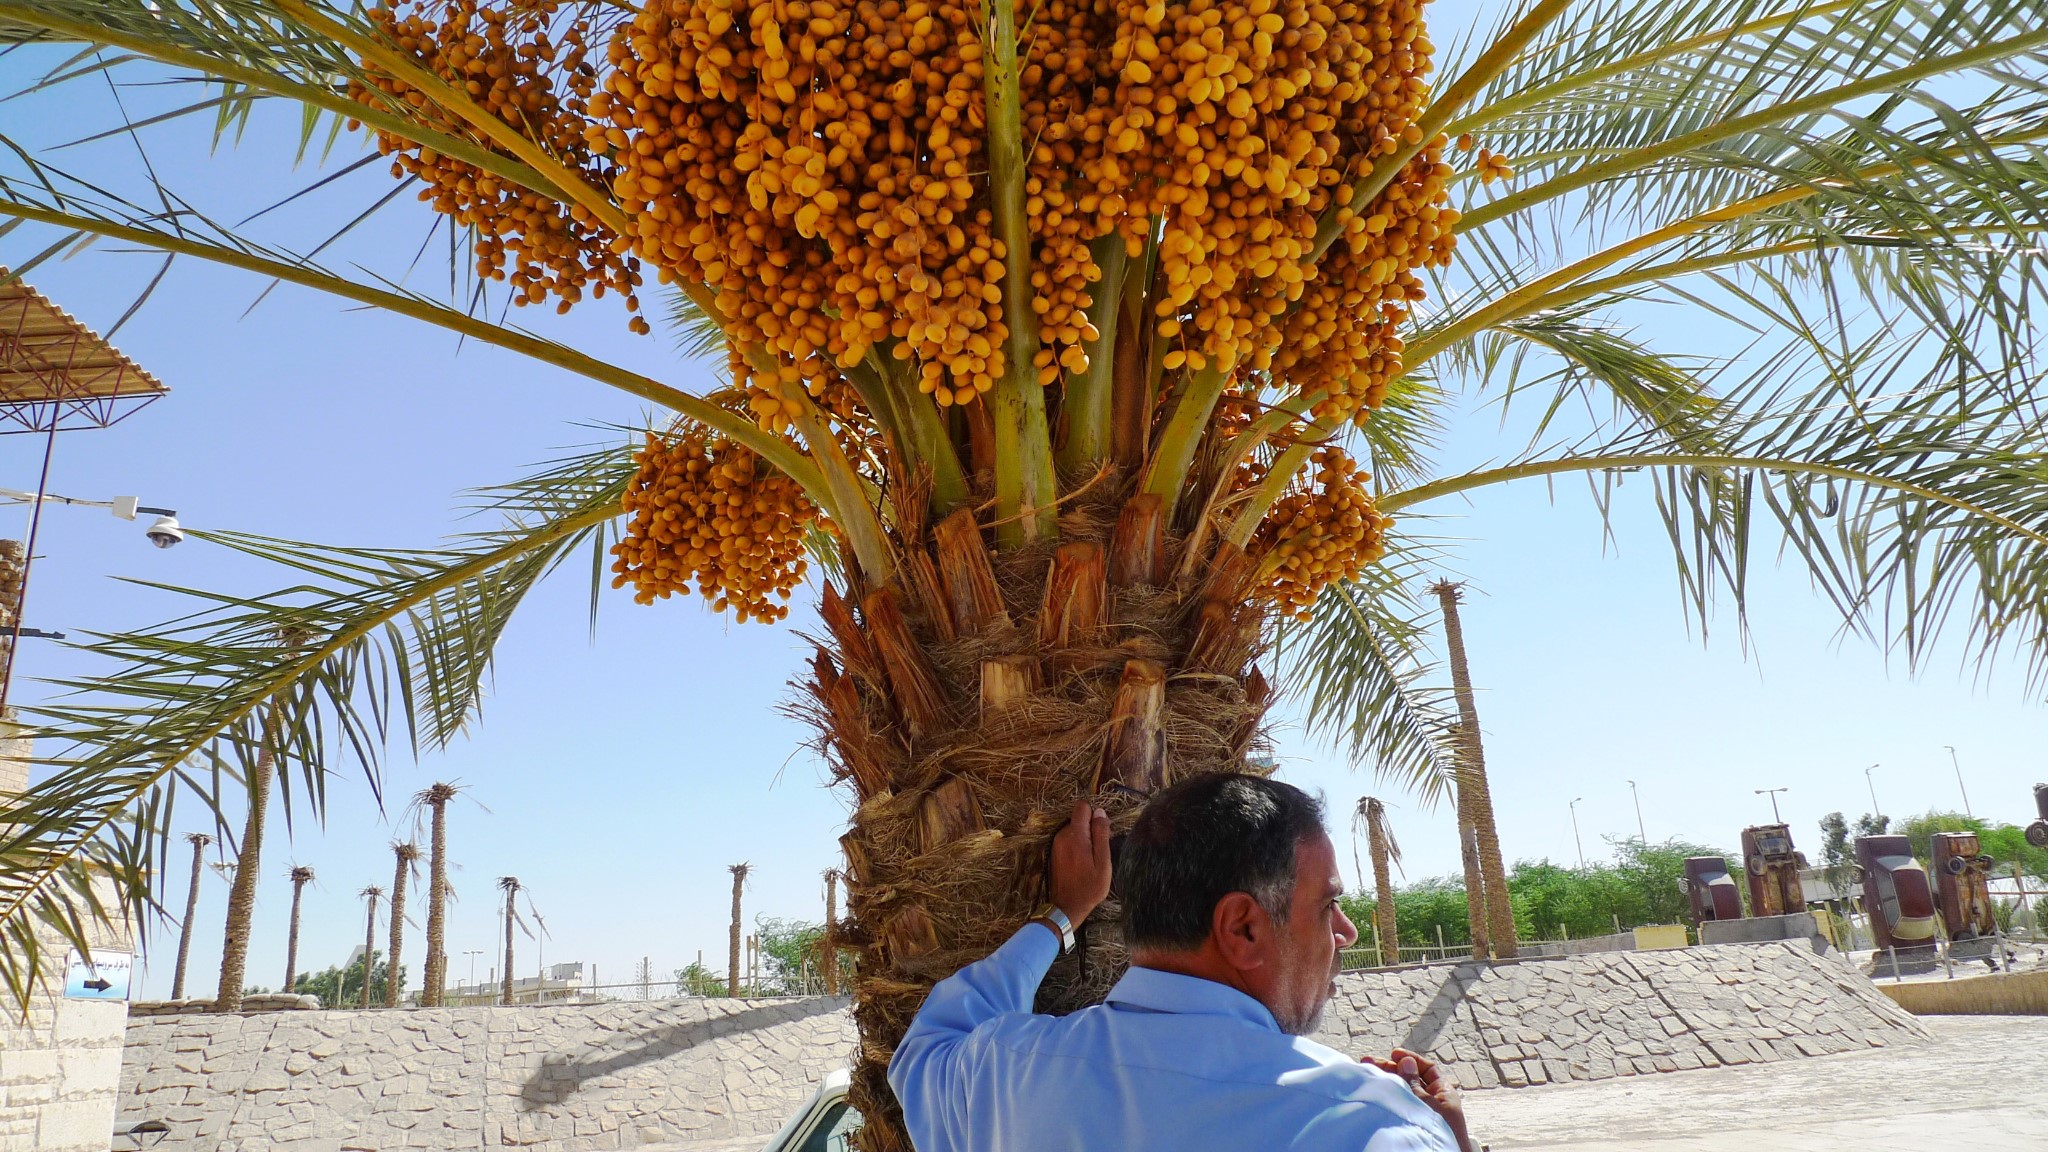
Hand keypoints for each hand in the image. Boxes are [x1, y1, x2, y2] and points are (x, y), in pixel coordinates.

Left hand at [1047, 799, 1111, 924]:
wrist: (1067, 907)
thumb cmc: (1089, 887)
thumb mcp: (1103, 862)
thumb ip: (1101, 835)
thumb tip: (1100, 812)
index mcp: (1075, 835)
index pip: (1082, 806)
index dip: (1094, 814)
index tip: (1101, 830)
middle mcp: (1062, 836)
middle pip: (1078, 819)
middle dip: (1090, 828)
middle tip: (1099, 850)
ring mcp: (1056, 844)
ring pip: (1074, 830)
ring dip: (1084, 839)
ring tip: (1091, 860)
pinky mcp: (1054, 852)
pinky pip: (1068, 840)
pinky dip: (1077, 846)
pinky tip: (1082, 863)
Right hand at [1366, 1048, 1469, 1149]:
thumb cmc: (1441, 1132)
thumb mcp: (1426, 1101)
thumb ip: (1414, 1082)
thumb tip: (1406, 1061)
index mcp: (1443, 1092)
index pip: (1427, 1069)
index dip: (1410, 1059)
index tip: (1393, 1054)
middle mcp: (1432, 1100)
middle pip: (1410, 1078)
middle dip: (1390, 1068)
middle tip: (1369, 1062)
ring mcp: (1420, 1111)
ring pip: (1401, 1091)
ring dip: (1385, 1081)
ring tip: (1367, 1075)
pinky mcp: (1409, 1121)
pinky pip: (1398, 1104)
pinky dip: (1387, 1096)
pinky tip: (1375, 1091)